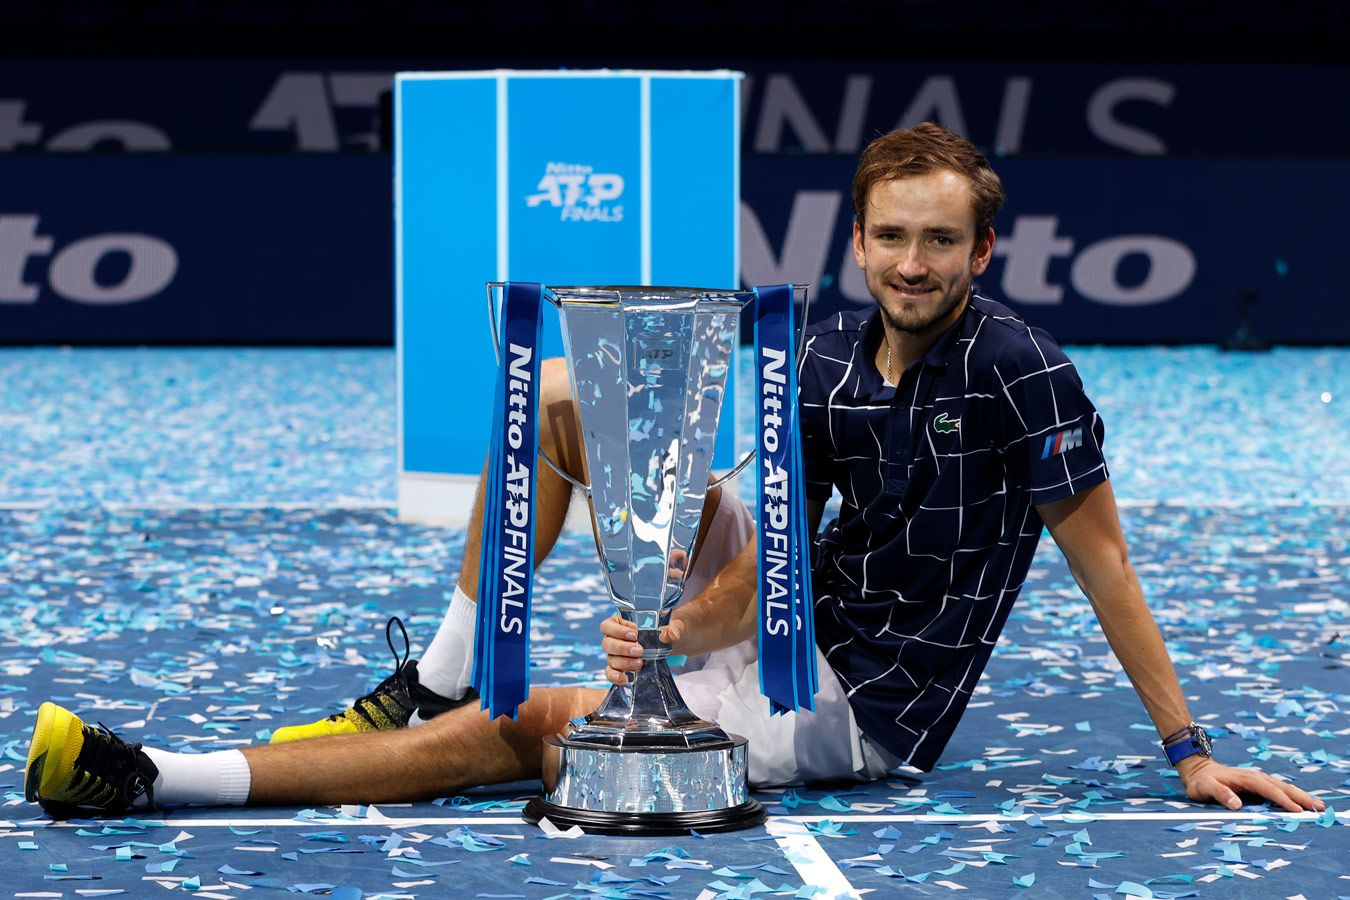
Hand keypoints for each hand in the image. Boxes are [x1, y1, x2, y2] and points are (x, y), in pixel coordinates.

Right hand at [598, 614, 686, 685]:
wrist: (669, 644)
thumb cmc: (664, 629)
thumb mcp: (672, 624)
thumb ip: (672, 627)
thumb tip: (669, 634)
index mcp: (619, 623)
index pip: (607, 626)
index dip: (617, 631)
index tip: (635, 635)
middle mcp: (614, 639)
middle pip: (607, 643)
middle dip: (623, 648)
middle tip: (640, 651)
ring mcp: (615, 654)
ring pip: (610, 659)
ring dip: (624, 663)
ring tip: (640, 664)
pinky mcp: (619, 668)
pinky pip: (611, 673)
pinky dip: (615, 676)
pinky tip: (626, 678)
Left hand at [1177, 757, 1324, 812]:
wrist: (1199, 770)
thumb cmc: (1202, 782)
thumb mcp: (1205, 787)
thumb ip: (1220, 793)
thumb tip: (1237, 804)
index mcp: (1246, 778)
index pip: (1268, 789)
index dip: (1282, 800)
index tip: (1297, 810)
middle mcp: (1255, 777)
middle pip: (1282, 787)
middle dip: (1301, 797)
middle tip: (1319, 807)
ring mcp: (1258, 780)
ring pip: (1283, 787)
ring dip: (1301, 796)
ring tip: (1319, 805)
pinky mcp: (1258, 785)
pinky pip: (1279, 790)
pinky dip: (1292, 796)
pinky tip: (1303, 803)